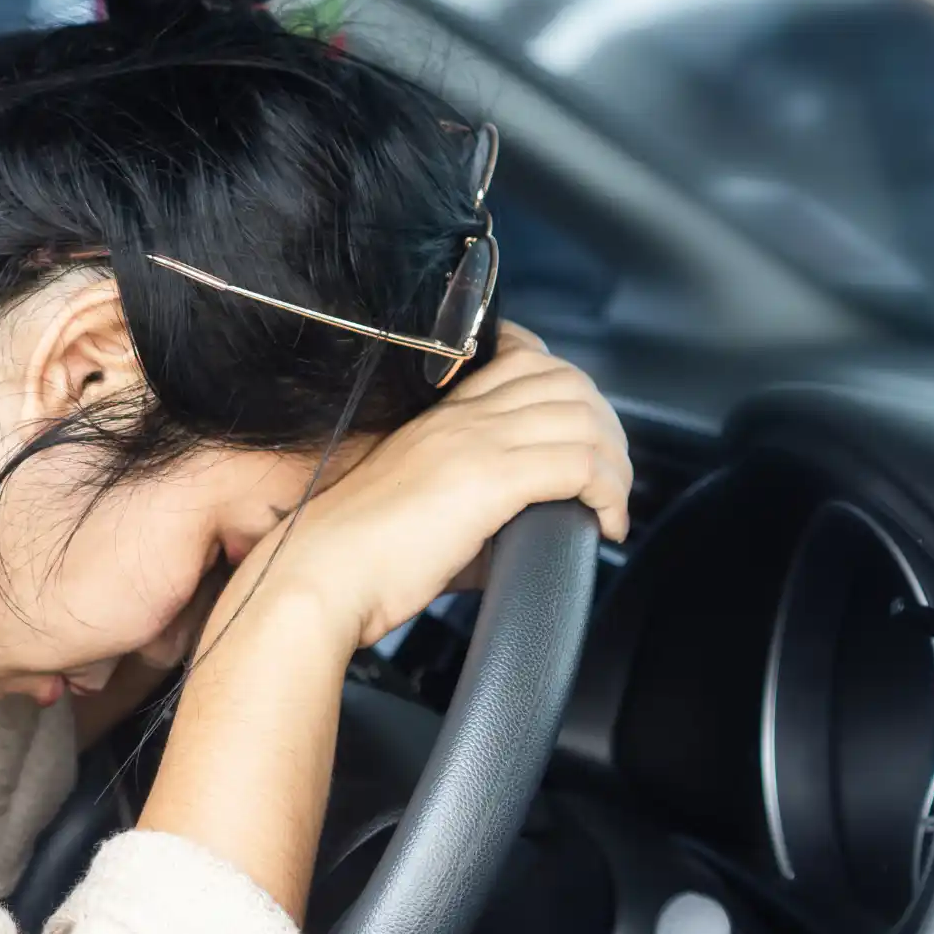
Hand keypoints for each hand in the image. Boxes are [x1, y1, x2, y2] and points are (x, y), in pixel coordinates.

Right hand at [237, 322, 630, 649]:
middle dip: (606, 428)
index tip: (582, 436)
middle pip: (569, 381)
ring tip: (611, 504)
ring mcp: (475, 441)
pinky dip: (609, 492)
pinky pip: (582, 463)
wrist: (318, 575)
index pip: (525, 358)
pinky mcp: (489, 478)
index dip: (570, 389)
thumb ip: (472, 510)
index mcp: (439, 416)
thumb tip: (518, 538)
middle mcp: (460, 417)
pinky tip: (603, 525)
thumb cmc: (352, 559)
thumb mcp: (419, 515)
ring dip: (615, 462)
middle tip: (608, 479)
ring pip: (585, 417)